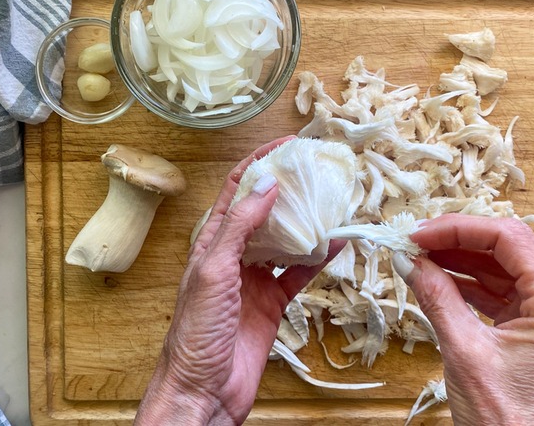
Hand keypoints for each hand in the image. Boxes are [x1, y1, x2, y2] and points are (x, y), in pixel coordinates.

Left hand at [135, 137, 342, 424]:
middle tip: (318, 169)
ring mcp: (255, 279)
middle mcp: (234, 256)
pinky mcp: (272, 303)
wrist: (204, 389)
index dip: (260, 162)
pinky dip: (318, 260)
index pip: (237, 189)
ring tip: (333, 202)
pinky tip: (337, 246)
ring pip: (285, 240)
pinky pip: (298, 274)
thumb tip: (266, 184)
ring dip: (306, 222)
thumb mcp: (213, 271)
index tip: (289, 144)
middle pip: (264, 210)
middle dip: (288, 187)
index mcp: (211, 242)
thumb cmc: (196, 332)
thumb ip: (239, 227)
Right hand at [399, 214, 533, 424]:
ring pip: (504, 270)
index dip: (460, 228)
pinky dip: (470, 286)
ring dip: (461, 262)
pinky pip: (503, 294)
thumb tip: (410, 262)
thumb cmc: (508, 422)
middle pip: (508, 250)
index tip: (422, 233)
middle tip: (417, 242)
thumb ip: (436, 298)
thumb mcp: (464, 352)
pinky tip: (439, 280)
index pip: (510, 239)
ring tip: (421, 258)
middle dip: (458, 242)